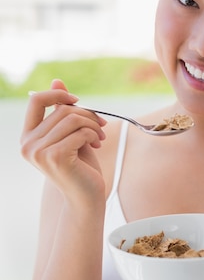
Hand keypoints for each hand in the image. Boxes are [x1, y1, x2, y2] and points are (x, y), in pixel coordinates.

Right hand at [20, 79, 107, 202]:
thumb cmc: (80, 167)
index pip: (36, 100)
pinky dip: (94, 135)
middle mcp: (28, 144)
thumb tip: (57, 81)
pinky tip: (97, 145)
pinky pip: (80, 132)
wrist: (86, 198)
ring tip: (99, 138)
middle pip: (61, 110)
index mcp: (28, 136)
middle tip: (101, 127)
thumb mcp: (70, 135)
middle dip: (87, 114)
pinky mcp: (55, 157)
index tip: (78, 101)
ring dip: (93, 125)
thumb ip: (61, 110)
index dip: (58, 94)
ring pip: (72, 119)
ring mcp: (39, 152)